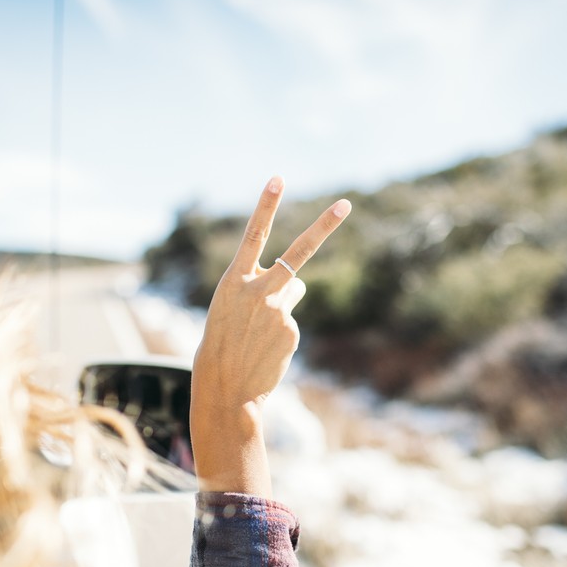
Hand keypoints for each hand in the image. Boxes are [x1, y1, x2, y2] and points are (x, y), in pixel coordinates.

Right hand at [190, 176, 351, 496]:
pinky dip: (281, 333)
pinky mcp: (292, 329)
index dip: (266, 206)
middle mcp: (259, 290)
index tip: (278, 178)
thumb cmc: (220, 346)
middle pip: (299, 252)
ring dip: (281, 303)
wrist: (224, 388)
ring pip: (294, 291)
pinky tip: (265, 349)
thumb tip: (300, 285)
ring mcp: (278, 310)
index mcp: (233, 282)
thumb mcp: (230, 310)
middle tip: (346, 203)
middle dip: (324, 226)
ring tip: (258, 332)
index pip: (253, 236)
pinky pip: (291, 321)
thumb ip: (262, 290)